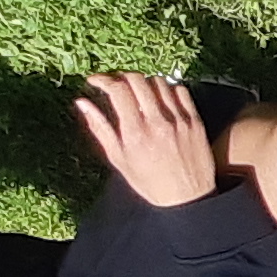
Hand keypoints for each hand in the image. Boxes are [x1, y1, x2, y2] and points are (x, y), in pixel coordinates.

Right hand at [74, 73, 219, 209]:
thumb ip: (100, 128)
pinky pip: (180, 91)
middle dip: (121, 77)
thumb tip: (81, 102)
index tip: (95, 81)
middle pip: (137, 80)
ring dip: (143, 81)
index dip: (102, 79)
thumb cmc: (149, 183)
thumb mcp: (118, 159)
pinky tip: (160, 98)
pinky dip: (166, 88)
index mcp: (135, 132)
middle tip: (115, 84)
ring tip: (137, 91)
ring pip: (159, 82)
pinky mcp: (195, 121)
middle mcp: (158, 122)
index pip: (118, 89)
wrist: (188, 199)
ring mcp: (179, 120)